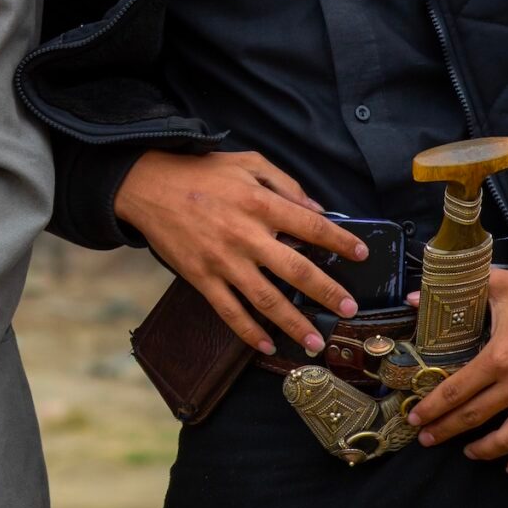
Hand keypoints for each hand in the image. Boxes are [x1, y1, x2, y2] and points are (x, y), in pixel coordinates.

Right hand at [114, 149, 366, 355]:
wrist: (146, 185)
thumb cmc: (200, 172)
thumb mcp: (247, 161)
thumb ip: (285, 183)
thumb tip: (317, 210)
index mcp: (260, 204)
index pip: (313, 227)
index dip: (341, 241)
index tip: (361, 254)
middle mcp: (246, 236)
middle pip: (297, 271)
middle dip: (328, 293)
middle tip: (347, 310)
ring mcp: (223, 261)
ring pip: (266, 300)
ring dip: (294, 324)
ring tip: (315, 341)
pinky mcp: (201, 277)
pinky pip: (229, 311)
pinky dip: (249, 332)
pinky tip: (266, 346)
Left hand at [409, 254, 507, 470]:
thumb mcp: (496, 286)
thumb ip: (454, 295)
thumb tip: (410, 298)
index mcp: (499, 357)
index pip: (456, 392)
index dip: (432, 409)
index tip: (415, 419)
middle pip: (475, 418)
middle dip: (445, 431)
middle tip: (427, 439)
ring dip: (484, 450)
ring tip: (467, 453)